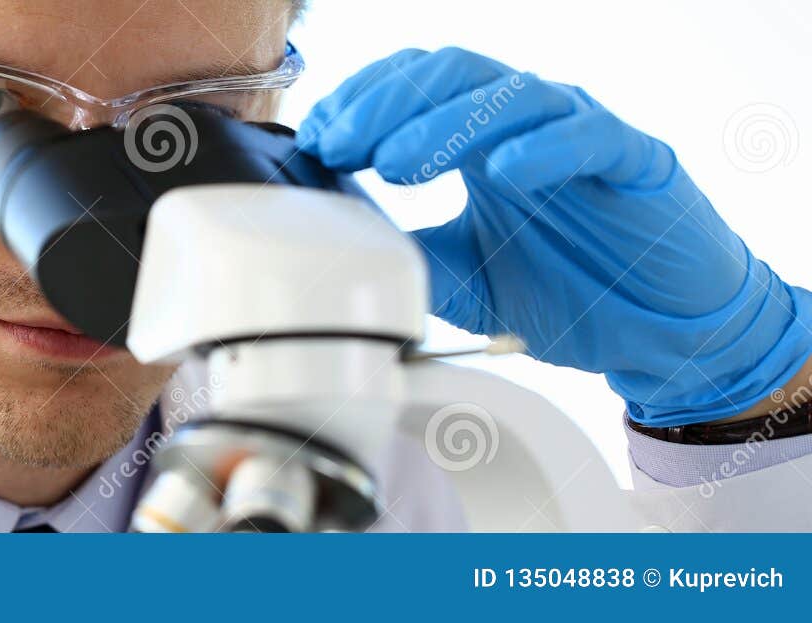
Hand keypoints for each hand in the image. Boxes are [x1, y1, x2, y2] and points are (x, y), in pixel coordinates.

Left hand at [297, 47, 810, 425]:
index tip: (316, 137)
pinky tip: (504, 170)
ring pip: (511, 96)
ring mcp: (580, 133)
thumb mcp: (459, 278)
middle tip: (340, 143)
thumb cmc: (565, 291)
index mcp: (479, 138)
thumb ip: (405, 252)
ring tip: (397, 162)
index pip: (411, 87)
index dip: (360, 101)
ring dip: (445, 124)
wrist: (658, 334)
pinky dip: (543, 148)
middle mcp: (526, 122)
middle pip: (450, 75)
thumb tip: (333, 242)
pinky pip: (589, 137)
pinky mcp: (636, 161)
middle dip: (386, 105)